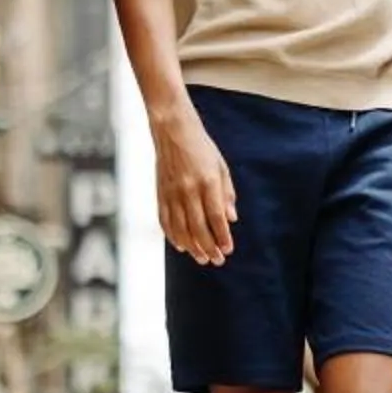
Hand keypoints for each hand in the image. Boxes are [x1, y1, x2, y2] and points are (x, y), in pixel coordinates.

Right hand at [153, 103, 236, 264]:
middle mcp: (188, 190)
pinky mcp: (159, 193)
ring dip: (192, 246)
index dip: (222, 236)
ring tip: (202, 258)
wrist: (172, 131)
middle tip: (217, 261)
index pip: (215, 217)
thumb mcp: (221, 166)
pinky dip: (173, 236)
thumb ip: (226, 193)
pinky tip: (181, 246)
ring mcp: (171, 193)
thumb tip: (231, 219)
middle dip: (208, 247)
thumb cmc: (201, 148)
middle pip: (198, 227)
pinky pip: (165, 220)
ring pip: (180, 228)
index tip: (228, 250)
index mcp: (207, 182)